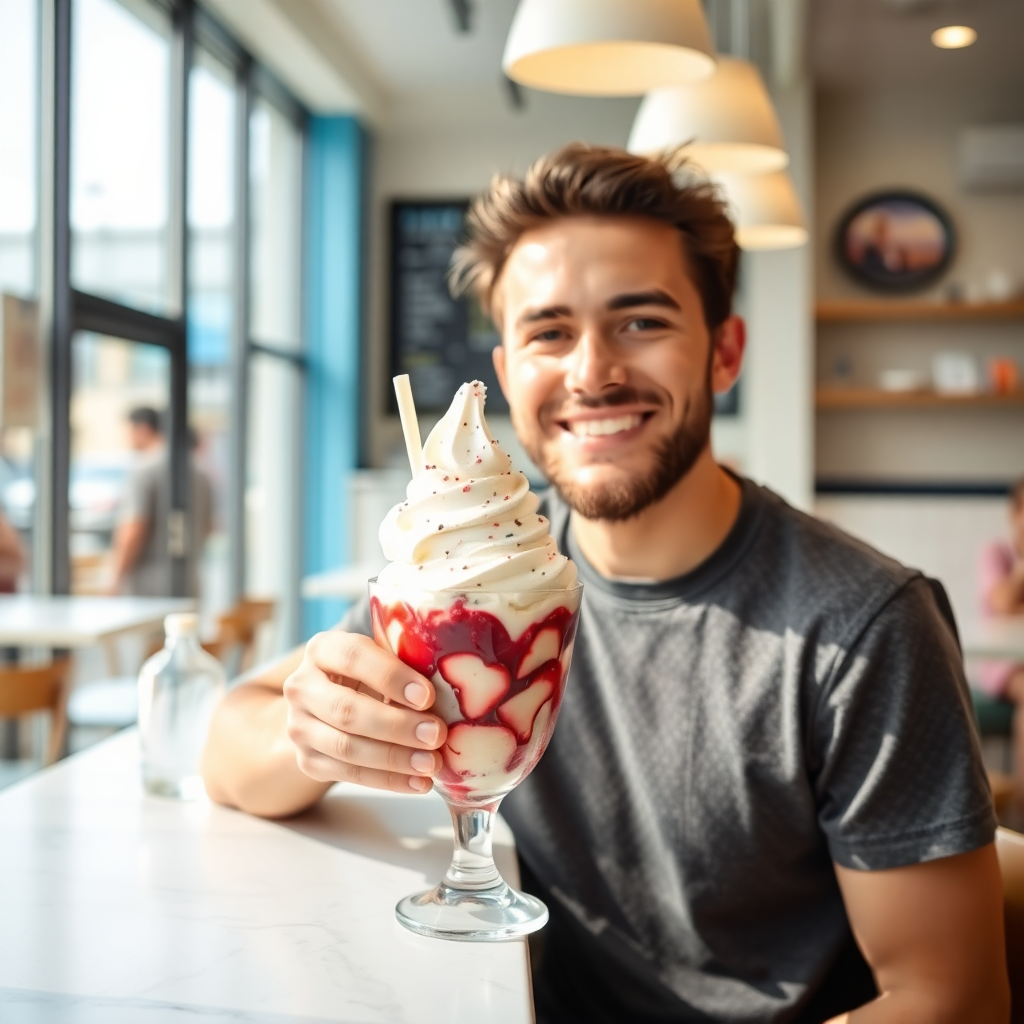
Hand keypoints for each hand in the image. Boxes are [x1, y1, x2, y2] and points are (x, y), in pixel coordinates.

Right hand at [283, 631, 446, 793]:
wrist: (326, 705)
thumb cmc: (368, 675)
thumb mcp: (379, 658)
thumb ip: (404, 662)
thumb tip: (449, 686)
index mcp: (322, 649)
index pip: (353, 657)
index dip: (391, 676)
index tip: (427, 696)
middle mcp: (301, 686)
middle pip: (347, 710)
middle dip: (397, 725)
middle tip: (437, 734)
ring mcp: (299, 726)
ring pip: (346, 747)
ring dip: (394, 759)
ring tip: (432, 763)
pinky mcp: (307, 760)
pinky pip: (348, 774)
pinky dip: (387, 780)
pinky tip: (417, 782)